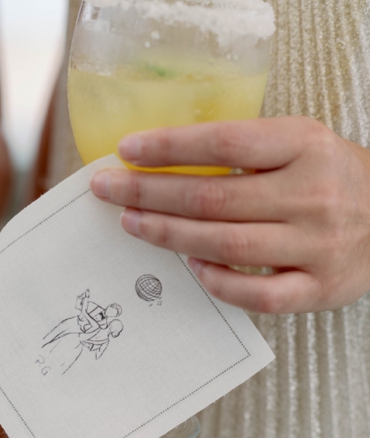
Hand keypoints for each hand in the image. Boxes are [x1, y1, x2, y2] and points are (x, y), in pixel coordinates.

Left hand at [90, 117, 369, 313]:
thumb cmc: (330, 177)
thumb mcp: (297, 144)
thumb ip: (241, 150)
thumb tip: (155, 159)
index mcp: (307, 146)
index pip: (226, 142)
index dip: (170, 147)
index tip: (126, 150)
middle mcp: (315, 195)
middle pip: (214, 198)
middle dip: (149, 193)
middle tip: (107, 189)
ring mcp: (320, 245)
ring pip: (227, 245)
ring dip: (168, 235)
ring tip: (132, 223)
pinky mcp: (322, 288)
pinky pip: (258, 295)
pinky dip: (218, 282)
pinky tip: (190, 267)